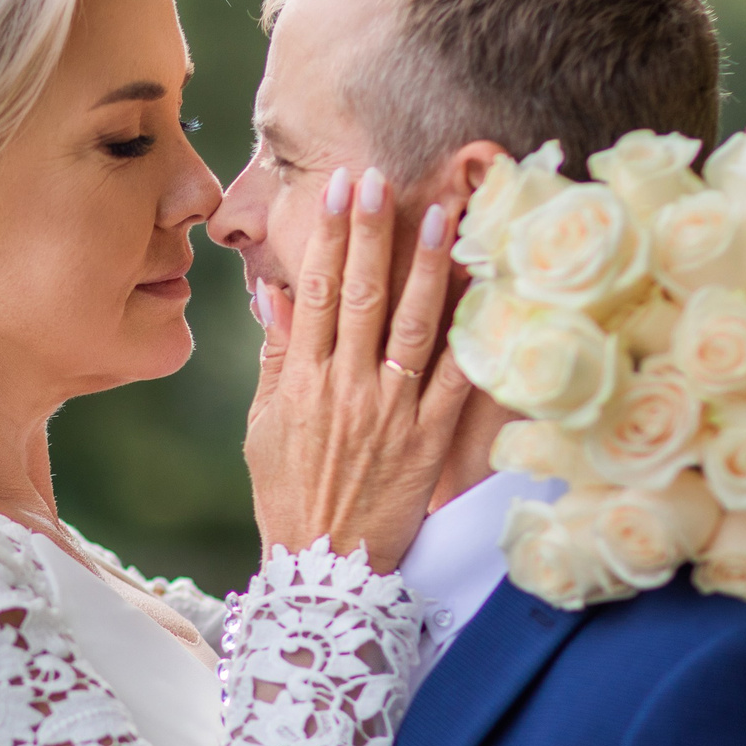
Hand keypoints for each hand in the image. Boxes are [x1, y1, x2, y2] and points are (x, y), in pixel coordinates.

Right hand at [246, 166, 471, 573]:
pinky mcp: (427, 439)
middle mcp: (344, 389)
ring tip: (438, 211)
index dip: (326, 236)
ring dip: (425, 265)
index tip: (339, 190)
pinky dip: (470, 332)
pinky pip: (454, 377)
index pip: (314, 292)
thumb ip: (274, 358)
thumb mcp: (263, 427)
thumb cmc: (288, 496)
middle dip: (371, 231)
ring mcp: (389, 413)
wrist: (323, 567)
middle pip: (359, 295)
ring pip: (410, 325)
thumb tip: (276, 295)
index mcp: (300, 382)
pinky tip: (482, 288)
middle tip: (382, 177)